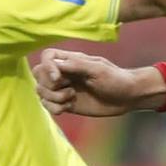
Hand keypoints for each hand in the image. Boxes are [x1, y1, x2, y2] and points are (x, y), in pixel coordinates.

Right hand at [37, 52, 165, 118]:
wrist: (127, 97)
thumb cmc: (116, 79)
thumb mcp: (98, 69)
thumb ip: (76, 65)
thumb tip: (55, 64)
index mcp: (71, 60)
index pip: (47, 57)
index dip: (47, 67)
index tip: (59, 79)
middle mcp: (64, 73)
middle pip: (39, 75)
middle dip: (49, 85)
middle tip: (69, 90)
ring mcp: (64, 88)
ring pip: (41, 91)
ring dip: (52, 98)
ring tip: (70, 99)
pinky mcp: (66, 103)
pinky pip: (48, 105)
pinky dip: (54, 108)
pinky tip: (68, 107)